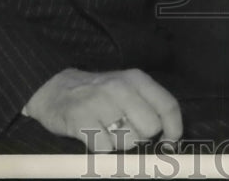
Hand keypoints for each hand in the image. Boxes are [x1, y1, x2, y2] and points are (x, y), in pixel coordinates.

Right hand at [23, 67, 181, 152]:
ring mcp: (99, 102)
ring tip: (106, 132)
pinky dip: (101, 149)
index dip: (173, 129)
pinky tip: (93, 137)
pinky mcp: (80, 118)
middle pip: (149, 128)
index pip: (167, 106)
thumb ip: (149, 107)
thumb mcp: (127, 90)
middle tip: (126, 132)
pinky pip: (103, 148)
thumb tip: (170, 140)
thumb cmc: (99, 95)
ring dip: (119, 144)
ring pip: (127, 141)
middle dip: (141, 137)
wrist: (55, 90)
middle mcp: (120, 87)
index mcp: (136, 79)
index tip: (169, 144)